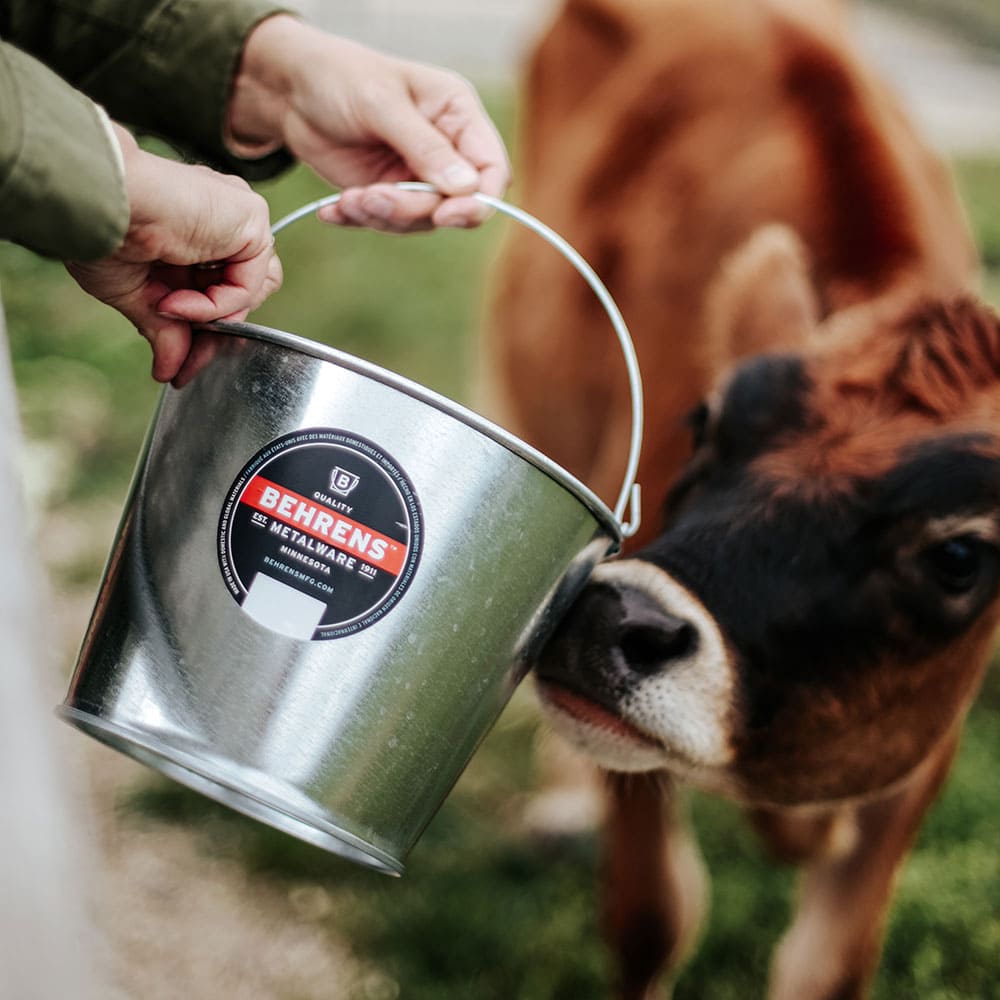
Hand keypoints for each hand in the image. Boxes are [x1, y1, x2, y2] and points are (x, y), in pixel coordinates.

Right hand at [66, 124, 281, 384]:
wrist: (95, 203)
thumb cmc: (102, 234)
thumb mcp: (136, 295)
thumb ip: (166, 330)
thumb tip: (169, 371)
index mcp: (198, 232)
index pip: (224, 290)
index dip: (206, 330)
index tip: (181, 366)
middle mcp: (224, 222)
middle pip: (243, 294)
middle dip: (212, 334)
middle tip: (183, 363)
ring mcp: (240, 218)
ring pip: (252, 292)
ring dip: (212, 316)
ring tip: (169, 311)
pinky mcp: (252, 218)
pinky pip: (248, 284)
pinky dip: (215, 304)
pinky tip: (176, 300)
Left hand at [226, 15, 510, 231]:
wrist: (292, 90)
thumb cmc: (341, 77)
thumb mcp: (382, 104)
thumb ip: (424, 146)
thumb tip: (467, 187)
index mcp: (458, 115)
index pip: (492, 168)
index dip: (478, 199)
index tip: (446, 214)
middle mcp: (446, 150)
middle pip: (454, 204)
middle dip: (412, 208)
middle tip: (371, 196)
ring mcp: (417, 176)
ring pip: (419, 220)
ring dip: (382, 216)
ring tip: (347, 200)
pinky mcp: (389, 194)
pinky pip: (387, 223)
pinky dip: (360, 220)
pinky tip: (333, 210)